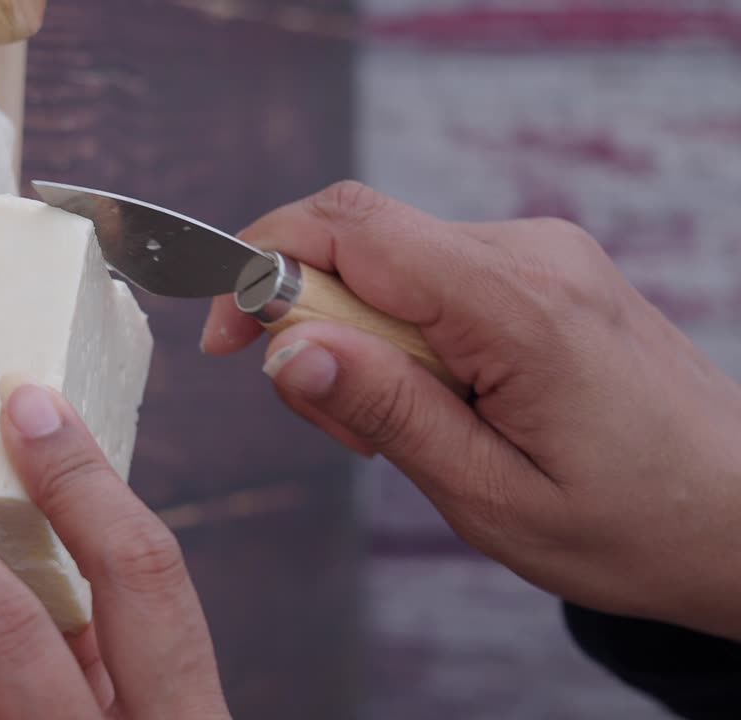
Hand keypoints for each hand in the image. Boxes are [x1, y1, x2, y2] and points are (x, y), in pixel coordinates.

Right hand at [203, 181, 740, 640]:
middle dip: (307, 317)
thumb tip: (284, 349)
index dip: (260, 266)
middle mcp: (530, 253)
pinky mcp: (542, 271)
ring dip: (357, 334)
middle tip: (335, 420)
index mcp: (517, 305)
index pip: (350, 229)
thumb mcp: (489, 493)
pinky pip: (432, 276)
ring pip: (389, 259)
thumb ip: (384, 411)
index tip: (224, 339)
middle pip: (359, 238)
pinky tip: (436, 400)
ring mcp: (541, 254)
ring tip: (403, 429)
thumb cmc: (633, 523)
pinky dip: (400, 332)